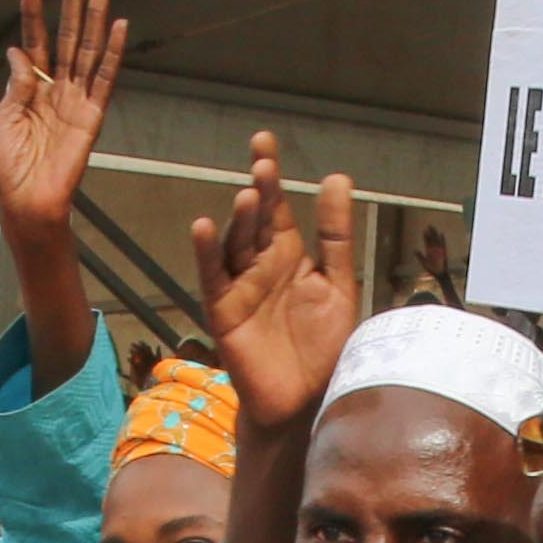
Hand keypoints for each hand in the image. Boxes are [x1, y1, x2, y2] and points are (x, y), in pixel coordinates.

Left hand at [0, 0, 125, 246]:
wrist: (24, 203)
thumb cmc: (6, 170)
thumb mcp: (0, 121)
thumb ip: (14, 86)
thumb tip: (18, 52)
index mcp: (28, 90)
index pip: (35, 42)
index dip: (33, 14)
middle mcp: (55, 89)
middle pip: (67, 36)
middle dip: (73, 1)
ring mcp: (76, 100)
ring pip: (89, 48)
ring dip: (96, 15)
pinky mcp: (92, 116)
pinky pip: (105, 79)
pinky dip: (114, 53)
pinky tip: (119, 26)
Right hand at [186, 133, 361, 433]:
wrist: (306, 400)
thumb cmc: (324, 346)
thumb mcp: (338, 284)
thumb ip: (336, 234)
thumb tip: (337, 177)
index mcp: (287, 255)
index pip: (276, 208)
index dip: (270, 177)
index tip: (264, 143)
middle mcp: (260, 265)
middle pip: (255, 219)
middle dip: (257, 190)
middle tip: (262, 161)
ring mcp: (239, 286)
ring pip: (235, 245)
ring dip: (239, 221)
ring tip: (247, 197)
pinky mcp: (224, 311)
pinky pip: (213, 278)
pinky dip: (207, 253)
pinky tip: (204, 227)